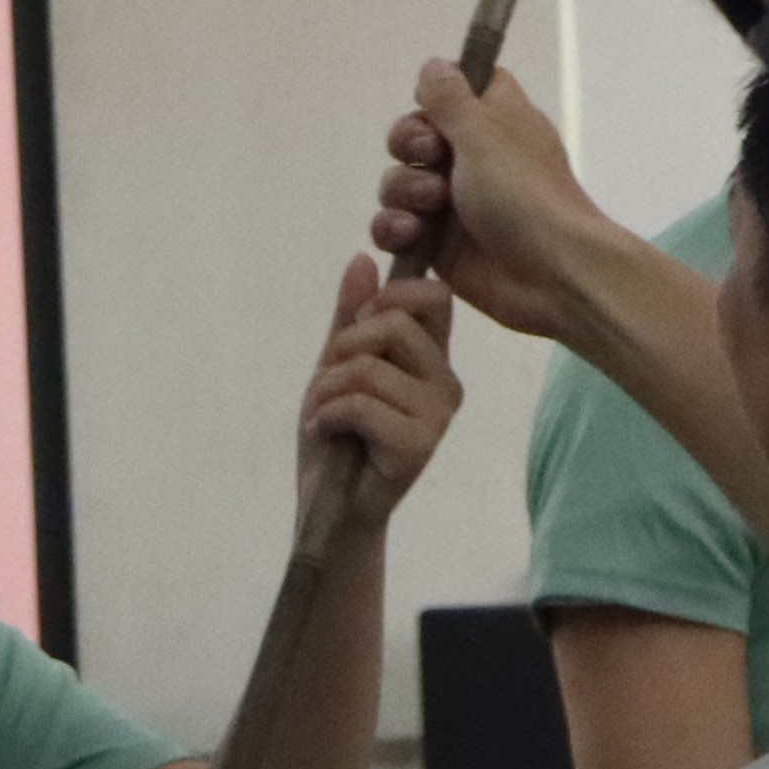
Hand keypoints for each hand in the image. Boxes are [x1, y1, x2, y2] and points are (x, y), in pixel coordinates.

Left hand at [296, 254, 462, 537]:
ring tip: (324, 416)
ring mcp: (437, 414)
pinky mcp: (420, 444)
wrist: (329, 509)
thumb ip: (350, 317)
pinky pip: (361, 404)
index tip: (354, 331)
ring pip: (369, 365)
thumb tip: (362, 259)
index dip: (388, 296)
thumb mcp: (335, 366)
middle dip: (344, 347)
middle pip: (396, 321)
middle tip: (329, 383)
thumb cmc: (336, 438)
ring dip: (326, 390)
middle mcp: (444, 382)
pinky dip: (326, 415)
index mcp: (432, 358)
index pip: (433, 294)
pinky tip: (326, 433)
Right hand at [375, 61, 615, 345]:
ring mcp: (453, 202)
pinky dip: (395, 228)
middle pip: (414, 133)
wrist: (551, 273)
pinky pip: (396, 227)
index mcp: (495, 119)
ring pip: (399, 181)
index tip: (434, 103)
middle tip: (433, 156)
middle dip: (410, 144)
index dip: (439, 92)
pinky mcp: (437, 244)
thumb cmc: (523, 191)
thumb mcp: (485, 130)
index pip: (458, 87)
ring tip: (432, 206)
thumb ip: (450, 96)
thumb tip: (434, 65)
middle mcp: (473, 156)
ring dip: (405, 189)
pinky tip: (411, 234)